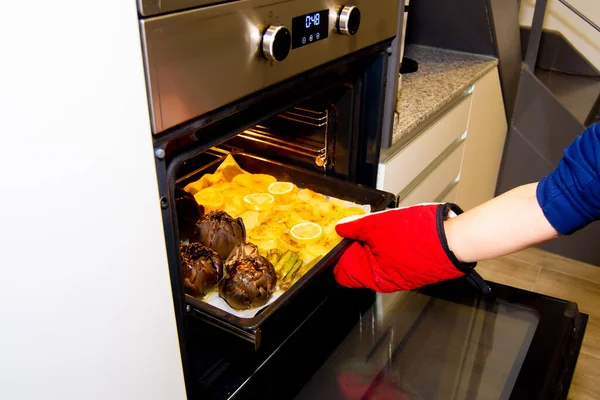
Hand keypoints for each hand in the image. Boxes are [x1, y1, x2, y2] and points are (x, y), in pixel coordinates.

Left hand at [334, 203, 482, 291]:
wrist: (454, 240)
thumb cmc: (419, 235)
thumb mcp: (377, 224)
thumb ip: (355, 227)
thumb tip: (341, 228)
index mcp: (372, 275)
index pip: (342, 271)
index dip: (338, 253)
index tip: (340, 238)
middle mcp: (385, 281)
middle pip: (359, 264)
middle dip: (357, 246)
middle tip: (361, 227)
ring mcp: (400, 276)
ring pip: (377, 259)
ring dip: (374, 243)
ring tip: (382, 227)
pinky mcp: (413, 270)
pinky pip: (393, 258)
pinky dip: (389, 246)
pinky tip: (397, 232)